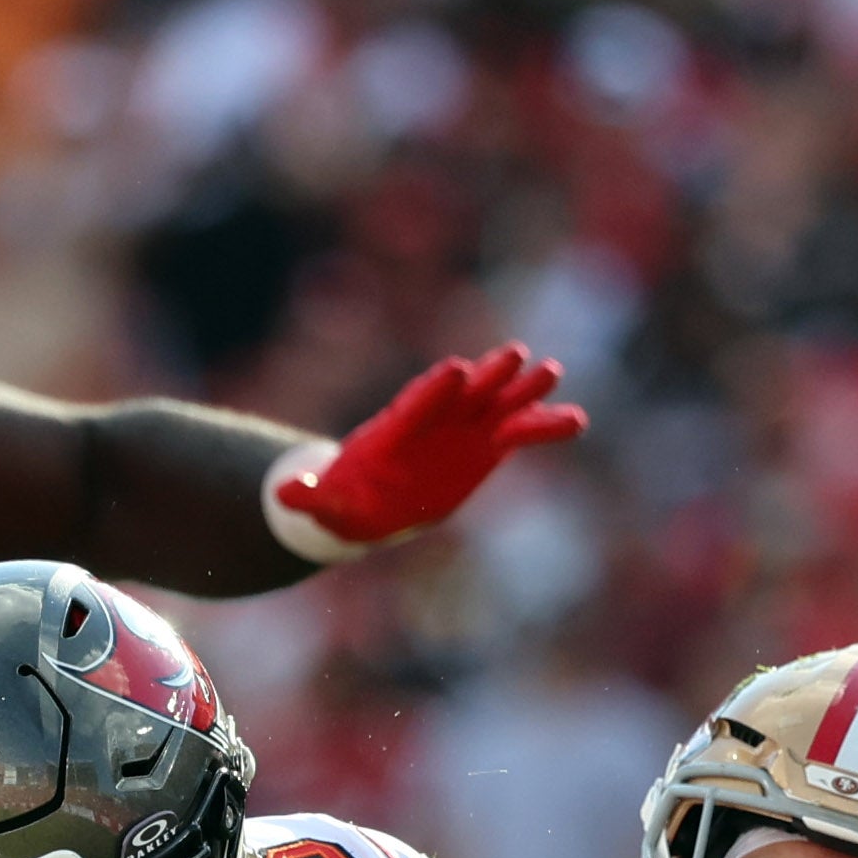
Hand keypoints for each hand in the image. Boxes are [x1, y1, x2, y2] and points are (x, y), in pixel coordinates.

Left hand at [271, 346, 589, 555]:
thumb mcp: (324, 503)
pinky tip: (576, 420)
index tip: (454, 369)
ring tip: (553, 372)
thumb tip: (281, 497)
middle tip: (514, 354)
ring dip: (524, 390)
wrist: (371, 498)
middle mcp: (434, 421)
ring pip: (497, 405)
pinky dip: (545, 427)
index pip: (416, 406)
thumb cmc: (345, 500)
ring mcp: (463, 428)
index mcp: (395, 431)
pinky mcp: (486, 445)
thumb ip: (308, 497)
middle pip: (463, 394)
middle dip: (487, 376)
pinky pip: (519, 433)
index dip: (433, 391)